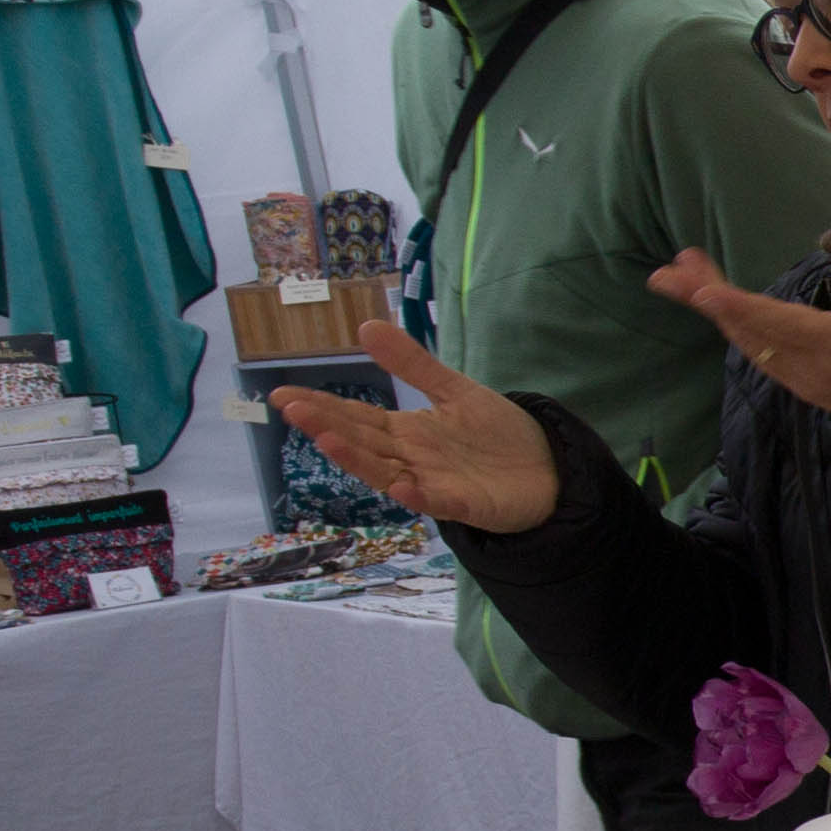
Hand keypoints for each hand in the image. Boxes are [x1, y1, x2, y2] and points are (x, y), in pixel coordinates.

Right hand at [272, 327, 562, 531]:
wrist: (547, 469)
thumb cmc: (496, 435)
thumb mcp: (452, 390)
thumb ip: (412, 364)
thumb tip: (366, 327)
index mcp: (405, 432)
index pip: (355, 417)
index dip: (321, 405)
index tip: (283, 394)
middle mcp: (410, 459)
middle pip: (361, 441)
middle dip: (326, 424)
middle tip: (291, 407)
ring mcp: (433, 483)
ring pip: (386, 472)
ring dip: (357, 458)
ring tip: (326, 440)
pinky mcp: (464, 503)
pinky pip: (435, 501)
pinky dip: (417, 495)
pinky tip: (399, 485)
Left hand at [657, 251, 830, 418]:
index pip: (782, 325)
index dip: (742, 308)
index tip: (704, 293)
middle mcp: (811, 366)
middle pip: (750, 331)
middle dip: (706, 300)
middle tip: (666, 272)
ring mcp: (801, 376)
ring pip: (748, 340)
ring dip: (714, 308)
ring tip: (681, 273)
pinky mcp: (799, 379)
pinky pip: (757, 349)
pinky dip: (732, 322)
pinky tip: (716, 301)